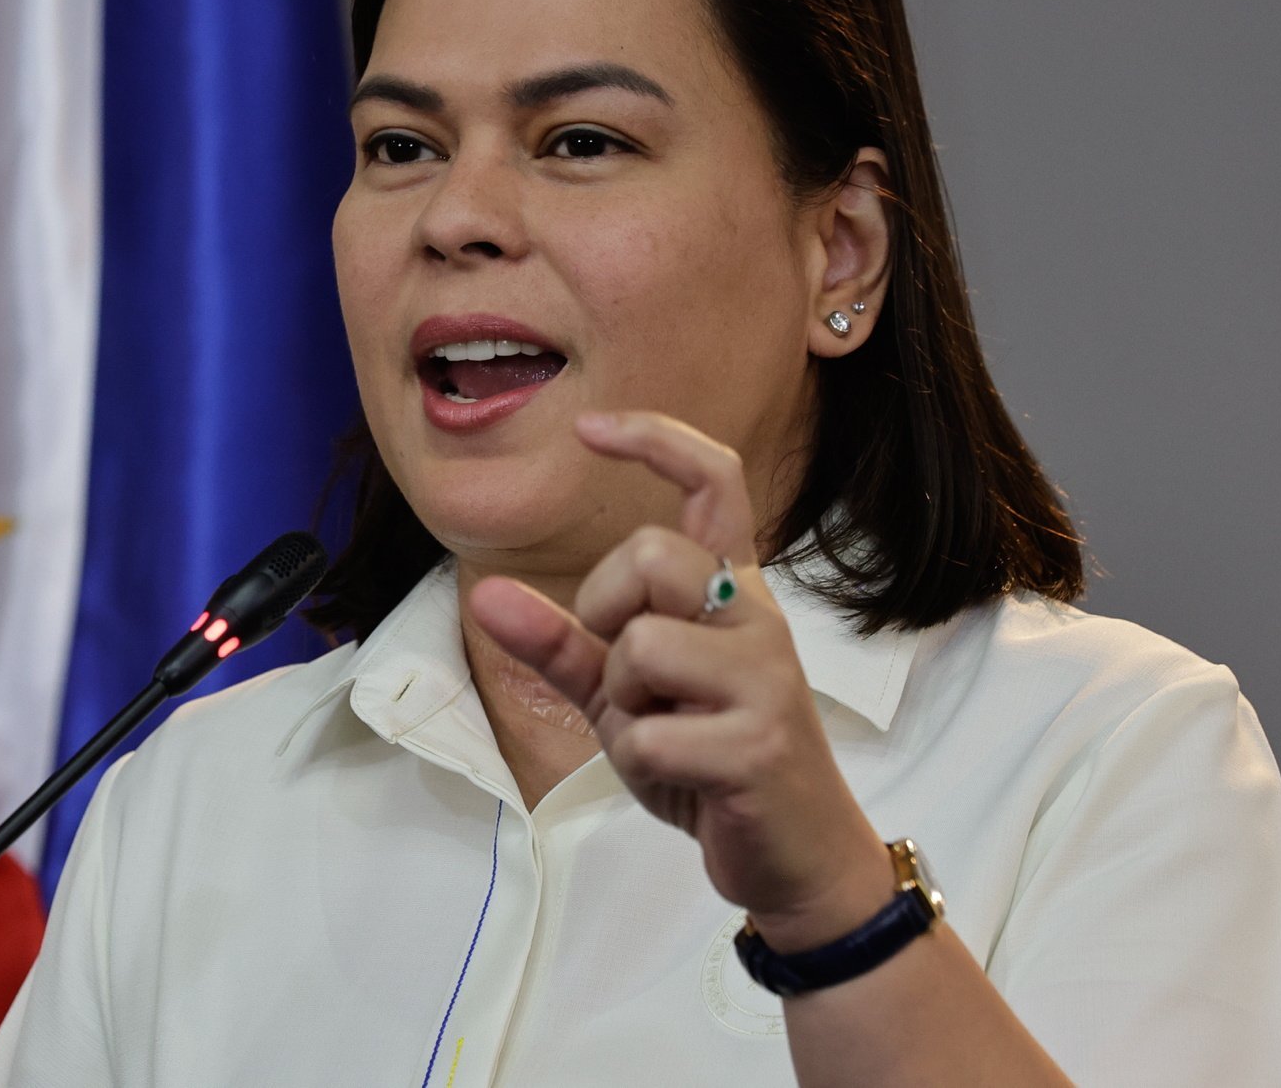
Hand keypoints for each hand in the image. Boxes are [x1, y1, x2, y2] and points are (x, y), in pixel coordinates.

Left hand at [467, 410, 895, 949]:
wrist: (795, 853)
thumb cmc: (710, 758)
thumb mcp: (623, 695)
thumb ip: (560, 643)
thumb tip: (485, 593)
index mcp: (728, 590)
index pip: (714, 481)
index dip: (656, 439)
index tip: (590, 428)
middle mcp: (755, 615)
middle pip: (649, 553)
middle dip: (604, 610)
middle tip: (626, 673)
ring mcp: (765, 676)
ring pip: (641, 645)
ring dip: (622, 704)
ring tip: (659, 735)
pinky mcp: (760, 742)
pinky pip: (649, 734)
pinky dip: (640, 762)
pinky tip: (680, 778)